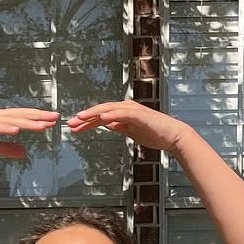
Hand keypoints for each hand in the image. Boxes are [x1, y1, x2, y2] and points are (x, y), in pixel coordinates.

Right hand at [0, 107, 59, 160]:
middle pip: (21, 115)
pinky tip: (18, 130)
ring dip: (27, 122)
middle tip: (56, 117)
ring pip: (11, 120)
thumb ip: (8, 149)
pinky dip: (6, 127)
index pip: (23, 117)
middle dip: (39, 116)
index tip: (53, 120)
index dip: (38, 119)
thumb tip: (25, 153)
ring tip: (42, 125)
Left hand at [66, 101, 188, 154]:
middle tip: (70, 124)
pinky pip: (122, 113)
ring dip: (93, 114)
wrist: (173, 136)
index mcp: (123, 113)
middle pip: (100, 111)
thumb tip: (106, 124)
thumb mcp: (131, 131)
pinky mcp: (139, 114)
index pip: (100, 117)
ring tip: (80, 118)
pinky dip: (110, 115)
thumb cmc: (155, 134)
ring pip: (108, 109)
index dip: (86, 122)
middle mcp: (126, 108)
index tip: (74, 128)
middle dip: (84, 118)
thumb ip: (119, 126)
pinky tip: (100, 119)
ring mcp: (132, 109)